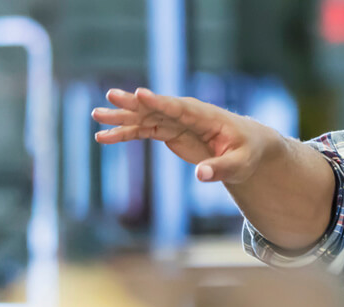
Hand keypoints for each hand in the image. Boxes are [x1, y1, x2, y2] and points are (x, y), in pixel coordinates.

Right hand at [91, 88, 284, 183]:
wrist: (246, 146)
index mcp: (206, 116)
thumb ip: (220, 169)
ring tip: (96, 116)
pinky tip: (103, 138)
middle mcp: (186, 114)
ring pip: (144, 117)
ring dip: (121, 117)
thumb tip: (201, 175)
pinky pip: (142, 131)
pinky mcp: (168, 131)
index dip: (160, 101)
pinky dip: (124, 134)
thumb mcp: (240, 164)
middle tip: (111, 96)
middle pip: (156, 107)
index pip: (180, 107)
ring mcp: (175, 121)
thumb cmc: (247, 152)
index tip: (140, 93)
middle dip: (134, 103)